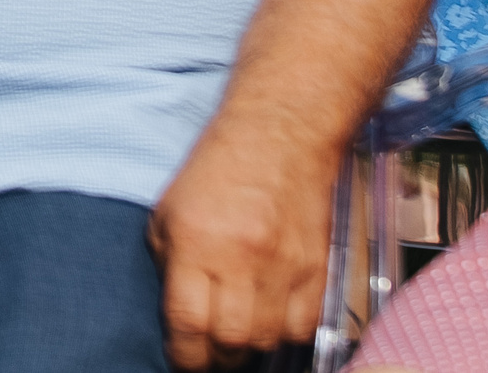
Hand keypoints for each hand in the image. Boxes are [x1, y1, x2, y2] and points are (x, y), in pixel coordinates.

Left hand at [147, 118, 337, 367]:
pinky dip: (285, 335)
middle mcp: (242, 260)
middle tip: (207, 353)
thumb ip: (169, 264)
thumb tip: (178, 315)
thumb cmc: (215, 170)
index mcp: (196, 243)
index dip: (182, 354)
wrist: (280, 137)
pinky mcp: (317, 270)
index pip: (187, 323)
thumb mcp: (169, 211)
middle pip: (231, 340)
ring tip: (236, 337)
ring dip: (249, 347)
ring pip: (269, 340)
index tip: (179, 358)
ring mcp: (285, 267)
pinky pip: (304, 327)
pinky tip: (270, 322)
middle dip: (215, 357)